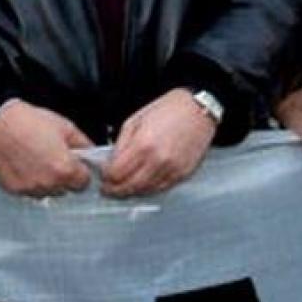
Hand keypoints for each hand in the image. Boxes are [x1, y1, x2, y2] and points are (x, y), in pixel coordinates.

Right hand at [0, 100, 92, 196]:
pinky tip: (24, 164)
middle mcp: (50, 184)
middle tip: (53, 157)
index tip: (73, 162)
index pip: (84, 183)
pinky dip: (30, 181)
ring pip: (47, 191)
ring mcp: (31, 189)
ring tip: (37, 159)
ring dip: (47, 181)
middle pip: (65, 189)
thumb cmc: (31, 121)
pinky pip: (29, 191)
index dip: (80, 170)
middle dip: (63, 176)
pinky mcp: (15, 190)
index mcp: (66, 169)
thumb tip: (93, 153)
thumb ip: (84, 143)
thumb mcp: (65, 126)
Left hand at [99, 88, 215, 198]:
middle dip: (114, 189)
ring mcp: (171, 170)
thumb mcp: (136, 119)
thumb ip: (122, 143)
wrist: (198, 110)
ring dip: (130, 192)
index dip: (106, 176)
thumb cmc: (168, 110)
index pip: (117, 172)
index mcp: (142, 144)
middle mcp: (157, 160)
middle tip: (107, 189)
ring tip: (121, 188)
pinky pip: (160, 189)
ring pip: (144, 191)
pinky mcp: (183, 174)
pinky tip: (140, 186)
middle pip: (129, 186)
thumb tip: (112, 162)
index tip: (103, 175)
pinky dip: (147, 190)